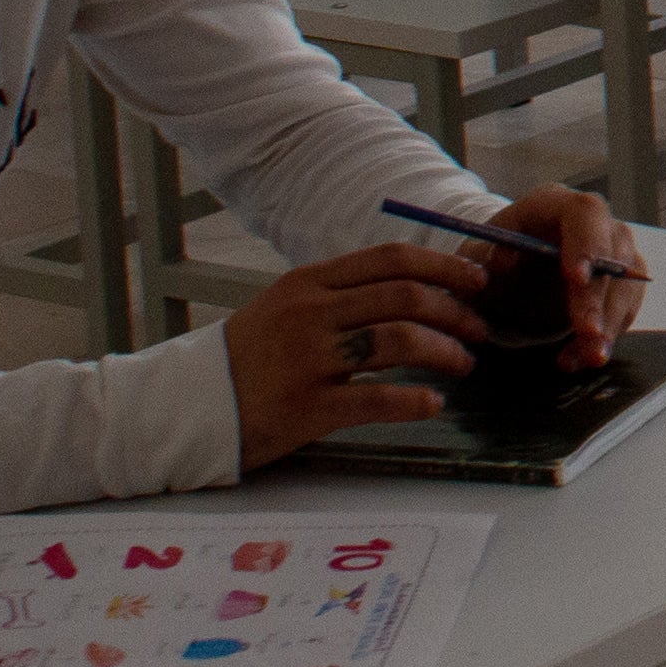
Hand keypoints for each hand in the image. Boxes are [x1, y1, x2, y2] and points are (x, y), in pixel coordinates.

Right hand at [226, 246, 487, 467]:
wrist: (186, 405)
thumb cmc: (248, 357)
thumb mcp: (287, 307)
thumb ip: (341, 295)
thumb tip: (415, 288)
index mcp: (309, 282)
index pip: (391, 259)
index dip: (444, 266)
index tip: (477, 281)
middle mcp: (310, 313)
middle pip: (404, 296)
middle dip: (455, 311)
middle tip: (478, 329)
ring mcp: (307, 359)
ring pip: (398, 340)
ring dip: (444, 350)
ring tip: (463, 363)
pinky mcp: (305, 407)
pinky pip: (375, 398)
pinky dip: (414, 400)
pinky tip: (433, 403)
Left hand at [479, 183, 640, 369]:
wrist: (505, 278)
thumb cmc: (492, 260)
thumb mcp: (475, 258)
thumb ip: (481, 258)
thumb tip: (501, 260)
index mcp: (554, 205)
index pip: (584, 213)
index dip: (587, 244)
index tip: (578, 279)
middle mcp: (592, 224)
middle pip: (612, 253)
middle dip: (599, 299)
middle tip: (587, 333)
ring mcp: (611, 252)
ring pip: (626, 286)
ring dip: (609, 325)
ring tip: (586, 357)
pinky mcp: (619, 283)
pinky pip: (624, 310)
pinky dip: (605, 338)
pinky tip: (578, 358)